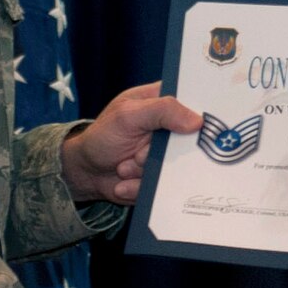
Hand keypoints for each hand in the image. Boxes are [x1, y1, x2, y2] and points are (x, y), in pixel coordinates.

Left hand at [61, 82, 200, 203]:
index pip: (195, 102)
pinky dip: (140, 185)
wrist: (86, 172)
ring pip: (177, 166)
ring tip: (124, 166)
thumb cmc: (102, 136)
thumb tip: (197, 121)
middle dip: (162, 152)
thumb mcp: (128, 115)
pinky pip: (164, 186)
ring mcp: (168, 153)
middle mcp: (171, 128)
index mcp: (165, 102)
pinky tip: (123, 181)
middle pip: (191, 139)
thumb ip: (162, 110)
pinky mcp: (163, 176)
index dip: (202, 114)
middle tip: (137, 154)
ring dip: (146, 170)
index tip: (198, 128)